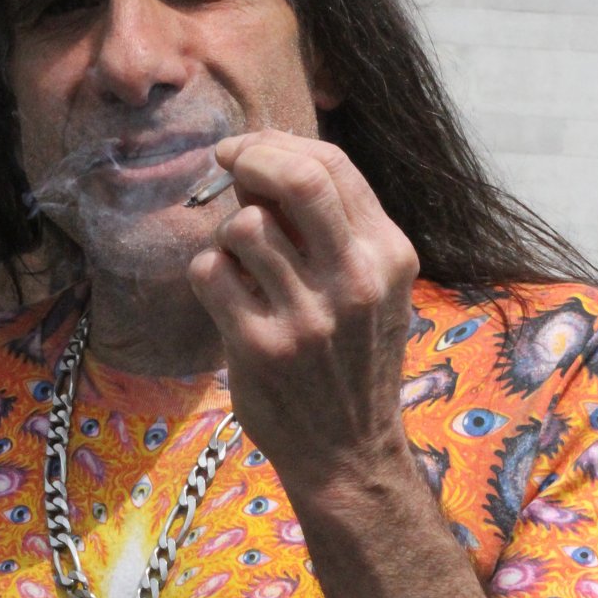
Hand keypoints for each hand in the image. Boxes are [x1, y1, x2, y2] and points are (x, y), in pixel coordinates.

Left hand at [187, 130, 417, 489]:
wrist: (348, 452)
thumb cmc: (352, 361)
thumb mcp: (373, 289)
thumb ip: (334, 228)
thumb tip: (261, 161)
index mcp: (388, 256)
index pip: (333, 165)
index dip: (277, 144)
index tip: (246, 151)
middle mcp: (356, 281)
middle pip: (295, 178)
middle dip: (250, 158)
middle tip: (227, 164)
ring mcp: (307, 316)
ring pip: (243, 226)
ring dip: (229, 234)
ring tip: (243, 266)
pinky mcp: (259, 347)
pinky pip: (210, 272)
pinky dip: (209, 275)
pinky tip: (228, 299)